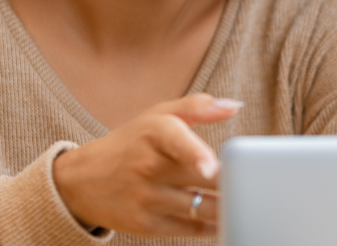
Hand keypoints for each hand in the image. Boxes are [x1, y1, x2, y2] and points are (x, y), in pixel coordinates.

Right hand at [52, 93, 241, 236]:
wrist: (81, 181)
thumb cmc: (130, 143)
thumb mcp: (156, 116)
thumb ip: (196, 107)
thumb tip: (234, 106)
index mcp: (154, 133)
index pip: (176, 141)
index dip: (196, 154)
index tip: (211, 168)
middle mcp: (147, 167)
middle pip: (203, 178)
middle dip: (233, 181)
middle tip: (256, 180)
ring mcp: (146, 199)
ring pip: (202, 208)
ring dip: (229, 207)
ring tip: (246, 201)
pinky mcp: (146, 226)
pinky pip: (191, 230)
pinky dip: (213, 226)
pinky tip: (224, 219)